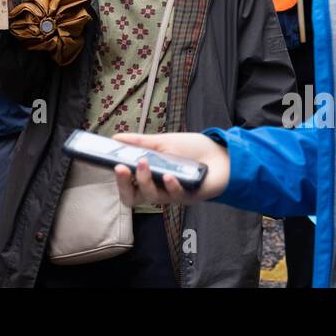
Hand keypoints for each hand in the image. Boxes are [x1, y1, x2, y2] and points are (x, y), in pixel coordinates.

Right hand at [111, 132, 230, 206]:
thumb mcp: (164, 142)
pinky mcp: (188, 197)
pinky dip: (170, 185)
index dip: (119, 180)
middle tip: (121, 169)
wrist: (221, 154)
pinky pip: (175, 196)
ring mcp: (172, 194)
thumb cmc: (192, 150)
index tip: (114, 165)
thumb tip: (115, 137)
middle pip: (133, 198)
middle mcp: (158, 189)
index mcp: (149, 177)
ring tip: (144, 162)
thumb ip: (140, 142)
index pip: (127, 186)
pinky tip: (169, 175)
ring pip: (152, 197)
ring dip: (145, 180)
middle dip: (124, 185)